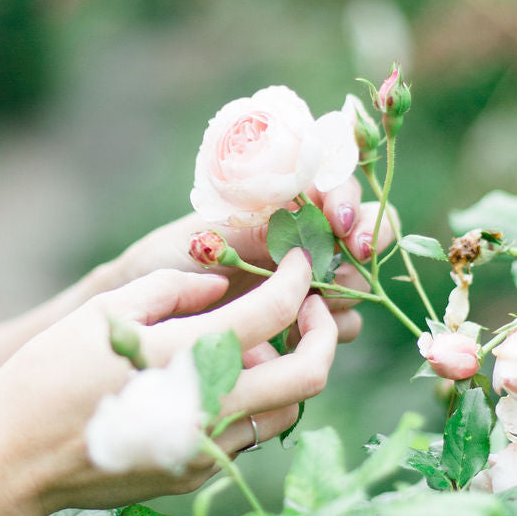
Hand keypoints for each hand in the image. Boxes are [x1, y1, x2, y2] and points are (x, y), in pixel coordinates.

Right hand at [0, 251, 335, 515]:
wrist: (11, 464)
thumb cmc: (45, 377)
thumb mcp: (102, 312)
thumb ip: (171, 291)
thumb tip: (222, 285)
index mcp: (183, 356)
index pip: (274, 312)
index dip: (298, 280)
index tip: (300, 261)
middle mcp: (207, 407)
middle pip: (309, 373)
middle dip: (324, 330)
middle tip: (310, 305)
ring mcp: (207, 447)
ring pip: (287, 408)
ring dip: (289, 370)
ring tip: (258, 344)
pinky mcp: (197, 473)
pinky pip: (250, 433)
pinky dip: (253, 400)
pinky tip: (220, 379)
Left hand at [115, 178, 396, 344]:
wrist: (146, 311)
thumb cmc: (170, 258)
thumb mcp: (205, 237)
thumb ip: (253, 228)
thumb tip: (296, 215)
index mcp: (286, 202)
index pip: (338, 184)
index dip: (349, 197)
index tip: (341, 220)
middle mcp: (308, 237)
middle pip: (370, 228)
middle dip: (370, 237)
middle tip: (356, 250)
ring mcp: (312, 281)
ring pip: (361, 281)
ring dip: (346, 288)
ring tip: (311, 300)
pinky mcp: (307, 322)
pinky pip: (343, 324)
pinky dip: (331, 327)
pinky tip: (295, 331)